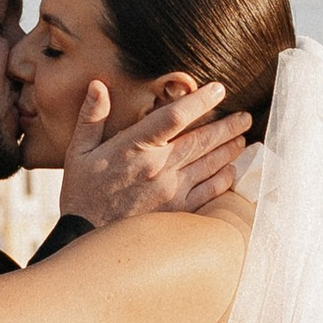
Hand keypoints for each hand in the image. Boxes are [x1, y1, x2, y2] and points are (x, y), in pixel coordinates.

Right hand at [58, 83, 251, 224]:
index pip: (175, 116)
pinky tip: (230, 170)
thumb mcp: (77, 152)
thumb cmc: (81, 194)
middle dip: (228, 125)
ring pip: (212, 163)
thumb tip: (97, 85)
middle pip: (204, 139)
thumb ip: (91, 117)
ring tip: (243, 138)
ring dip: (231, 148)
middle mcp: (158, 167)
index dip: (201, 100)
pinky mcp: (178, 211)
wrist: (85, 238)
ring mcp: (172, 190)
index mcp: (134, 147)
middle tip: (245, 116)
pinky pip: (211, 191)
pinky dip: (225, 177)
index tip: (219, 89)